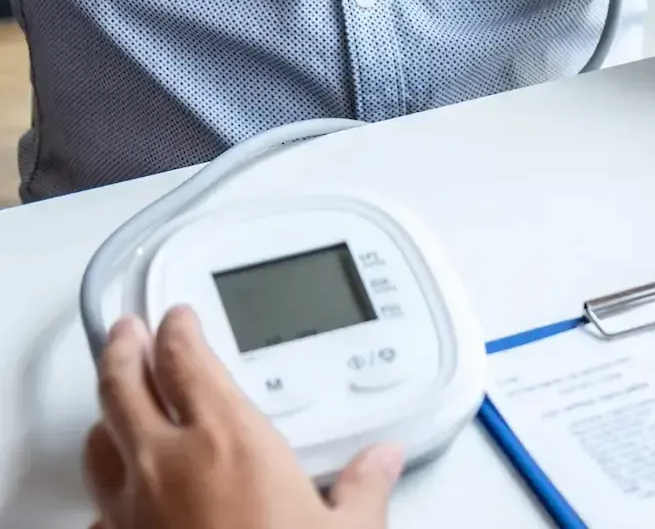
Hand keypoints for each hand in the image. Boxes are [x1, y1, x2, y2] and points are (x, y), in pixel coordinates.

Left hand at [83, 307, 402, 528]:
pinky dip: (105, 490)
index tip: (178, 319)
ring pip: (99, 441)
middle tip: (128, 332)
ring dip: (107, 412)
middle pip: (123, 384)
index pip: (187, 360)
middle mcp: (167, 463)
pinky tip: (118, 497)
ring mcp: (131, 509)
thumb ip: (364, 487)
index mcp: (229, 438)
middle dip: (124, 349)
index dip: (178, 331)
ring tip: (117, 401)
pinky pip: (96, 507)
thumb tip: (385, 462)